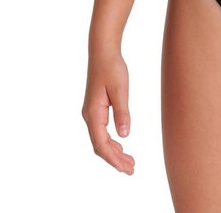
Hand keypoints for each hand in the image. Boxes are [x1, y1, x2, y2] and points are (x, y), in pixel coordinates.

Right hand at [82, 48, 135, 174]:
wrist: (102, 51)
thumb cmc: (112, 67)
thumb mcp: (120, 89)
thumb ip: (122, 112)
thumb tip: (125, 135)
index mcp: (93, 114)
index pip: (101, 144)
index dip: (114, 159)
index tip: (127, 169)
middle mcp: (89, 116)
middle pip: (100, 146)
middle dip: (115, 160)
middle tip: (132, 170)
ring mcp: (91, 113)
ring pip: (100, 140)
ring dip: (114, 153)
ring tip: (129, 162)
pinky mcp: (96, 109)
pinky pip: (101, 132)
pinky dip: (111, 142)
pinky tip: (121, 145)